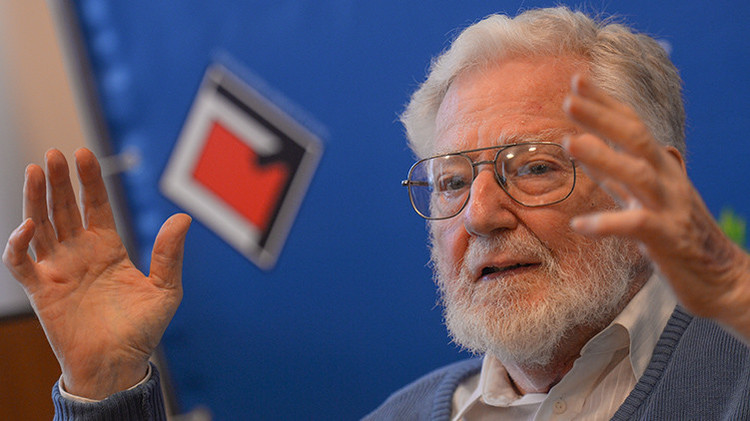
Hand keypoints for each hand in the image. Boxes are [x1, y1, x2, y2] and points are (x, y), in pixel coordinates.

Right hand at [2, 148, 190, 398]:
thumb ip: (169, 254)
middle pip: (65, 208)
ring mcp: (59, 270)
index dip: (89, 180)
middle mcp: (80, 253)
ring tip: (35, 170)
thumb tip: (182, 217)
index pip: (95, 205)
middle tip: (54, 154)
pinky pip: (21, 263)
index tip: (84, 154)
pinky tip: (29, 225)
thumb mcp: (165, 290)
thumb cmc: (142, 331)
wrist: (118, 366)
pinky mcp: (41, 291)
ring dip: (36, 199)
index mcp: (109, 248)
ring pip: (41, 226)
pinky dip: (18, 244)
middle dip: (59, 181)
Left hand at [562, 75, 749, 340]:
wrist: (725, 281)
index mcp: (662, 170)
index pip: (633, 126)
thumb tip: (607, 149)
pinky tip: (581, 225)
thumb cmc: (684, 239)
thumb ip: (628, 176)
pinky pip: (637, 226)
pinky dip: (608, 223)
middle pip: (636, 139)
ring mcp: (670, 208)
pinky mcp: (669, 240)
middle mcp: (668, 182)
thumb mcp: (653, 200)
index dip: (607, 103)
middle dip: (602, 117)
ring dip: (603, 157)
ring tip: (569, 144)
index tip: (578, 81)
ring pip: (638, 175)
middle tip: (568, 99)